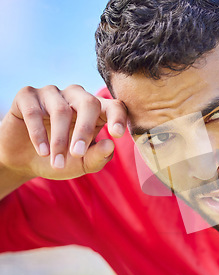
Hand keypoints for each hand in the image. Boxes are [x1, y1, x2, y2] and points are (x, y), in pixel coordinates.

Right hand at [0, 84, 126, 180]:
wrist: (25, 161)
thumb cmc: (63, 159)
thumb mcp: (83, 163)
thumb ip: (98, 156)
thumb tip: (110, 144)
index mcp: (97, 111)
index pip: (114, 106)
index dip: (118, 117)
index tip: (117, 135)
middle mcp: (77, 97)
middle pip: (89, 103)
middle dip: (84, 130)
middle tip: (77, 154)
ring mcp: (53, 93)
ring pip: (61, 110)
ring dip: (59, 140)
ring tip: (56, 162)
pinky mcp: (27, 96)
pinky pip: (34, 111)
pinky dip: (38, 134)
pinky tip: (42, 151)